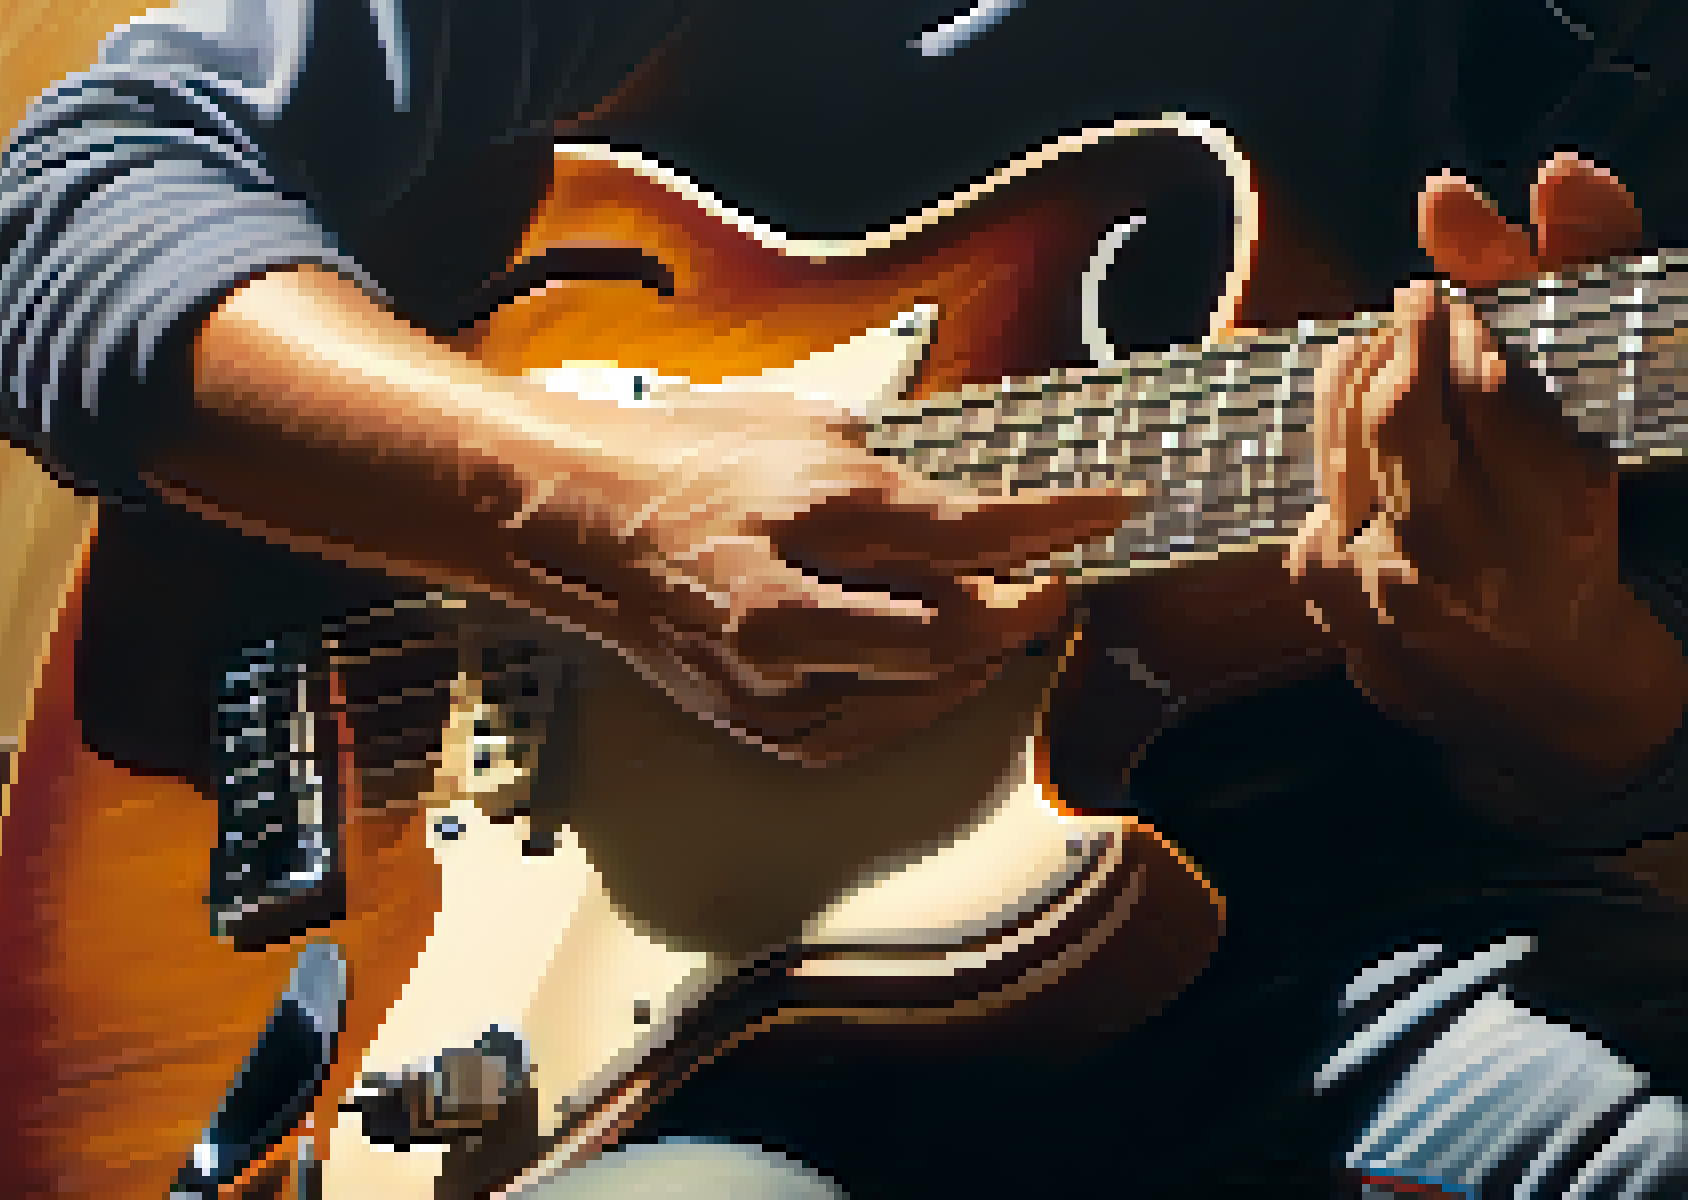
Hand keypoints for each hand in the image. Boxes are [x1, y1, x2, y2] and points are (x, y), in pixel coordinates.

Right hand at [173, 265, 1132, 766]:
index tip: (1115, 511)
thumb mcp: (805, 424)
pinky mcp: (756, 722)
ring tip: (1013, 621)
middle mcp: (790, 605)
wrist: (572, 523)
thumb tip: (972, 498)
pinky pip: (870, 728)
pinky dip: (922, 698)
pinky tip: (946, 669)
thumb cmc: (686, 458)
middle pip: (954, 628)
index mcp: (806, 509)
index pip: (968, 528)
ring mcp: (769, 676)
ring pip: (919, 688)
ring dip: (984, 656)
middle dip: (1026, 608)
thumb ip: (894, 468)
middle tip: (1057, 585)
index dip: (1057, 523)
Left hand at [1285, 154, 1685, 772]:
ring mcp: (1389, 595)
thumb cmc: (1575, 535)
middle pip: (1405, 420)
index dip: (1466, 333)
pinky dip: (1337, 443)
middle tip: (1421, 300)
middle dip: (1406, 341)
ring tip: (1394, 346)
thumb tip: (1561, 171)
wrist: (1542, 695)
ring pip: (1346, 448)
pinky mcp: (1331, 605)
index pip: (1493, 395)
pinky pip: (1312, 491)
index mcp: (1562, 524)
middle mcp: (1472, 568)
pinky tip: (1365, 428)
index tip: (1460, 306)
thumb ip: (1584, 277)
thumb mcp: (1600, 417)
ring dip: (1364, 376)